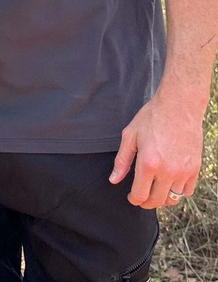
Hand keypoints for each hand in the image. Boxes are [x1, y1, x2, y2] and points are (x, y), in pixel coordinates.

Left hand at [109, 94, 203, 208]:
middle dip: (146, 202)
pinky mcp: (194, 168)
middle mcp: (167, 171)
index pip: (140, 195)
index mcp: (148, 163)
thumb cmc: (152, 117)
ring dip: (162, 198)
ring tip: (155, 190)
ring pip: (173, 199)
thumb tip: (114, 180)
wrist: (179, 106)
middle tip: (141, 196)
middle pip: (156, 201)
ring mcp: (183, 172)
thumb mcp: (130, 135)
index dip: (134, 199)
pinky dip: (178, 192)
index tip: (132, 197)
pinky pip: (187, 191)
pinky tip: (170, 183)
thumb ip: (122, 160)